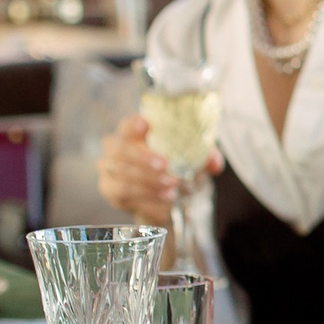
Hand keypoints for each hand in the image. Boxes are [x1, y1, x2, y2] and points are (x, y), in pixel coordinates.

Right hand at [96, 114, 216, 225]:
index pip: (127, 124)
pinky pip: (123, 193)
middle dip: (142, 157)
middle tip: (165, 167)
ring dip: (147, 180)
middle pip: (119, 148)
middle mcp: (114, 148)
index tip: (145, 125)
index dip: (133, 124)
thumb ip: (204, 156)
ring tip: (171, 187)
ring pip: (120, 173)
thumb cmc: (173, 166)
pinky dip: (145, 196)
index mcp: (133, 133)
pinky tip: (164, 198)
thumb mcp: (191, 158)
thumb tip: (215, 163)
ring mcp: (108, 170)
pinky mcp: (110, 191)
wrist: (161, 195)